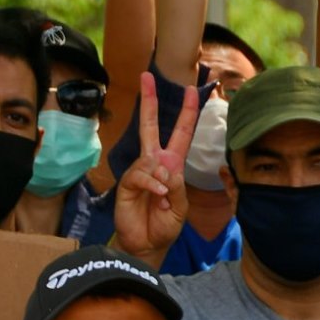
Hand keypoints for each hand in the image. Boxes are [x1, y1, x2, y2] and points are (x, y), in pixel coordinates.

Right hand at [113, 73, 197, 260]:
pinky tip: (158, 197)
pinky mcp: (127, 184)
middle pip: (150, 126)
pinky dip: (153, 186)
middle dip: (150, 100)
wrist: (147, 244)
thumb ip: (177, 185)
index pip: (181, 133)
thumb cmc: (166, 224)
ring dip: (162, 180)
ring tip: (164, 199)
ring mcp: (140, 172)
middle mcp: (154, 163)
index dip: (187, 112)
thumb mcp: (182, 205)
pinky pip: (141, 175)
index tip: (191, 89)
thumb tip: (162, 168)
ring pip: (151, 160)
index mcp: (173, 165)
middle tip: (146, 75)